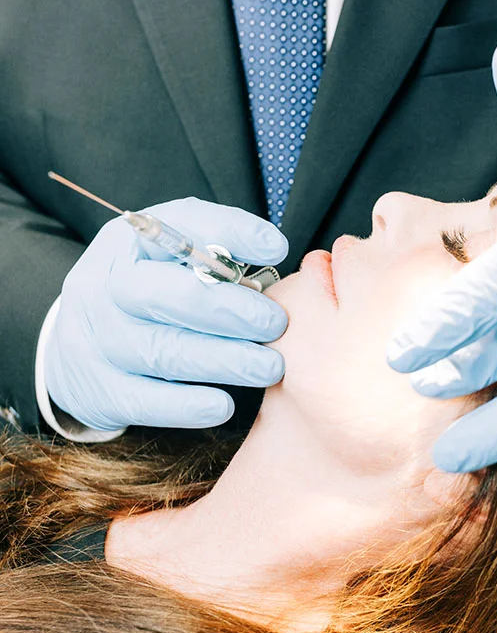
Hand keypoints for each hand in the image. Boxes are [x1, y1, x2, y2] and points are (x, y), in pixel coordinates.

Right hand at [46, 197, 287, 430]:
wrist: (83, 347)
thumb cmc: (152, 293)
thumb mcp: (173, 256)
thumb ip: (218, 248)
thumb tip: (272, 250)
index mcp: (130, 242)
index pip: (182, 226)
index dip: (232, 235)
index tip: (278, 250)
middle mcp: (105, 284)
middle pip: (166, 294)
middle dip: (230, 310)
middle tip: (276, 324)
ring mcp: (97, 338)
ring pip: (162, 351)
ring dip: (224, 360)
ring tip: (269, 367)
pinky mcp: (99, 389)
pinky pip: (145, 400)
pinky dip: (187, 405)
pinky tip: (223, 405)